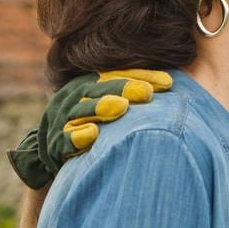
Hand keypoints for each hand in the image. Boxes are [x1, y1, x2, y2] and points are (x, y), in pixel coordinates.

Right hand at [7, 70, 171, 188]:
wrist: (52, 152)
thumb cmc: (93, 125)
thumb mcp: (112, 106)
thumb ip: (136, 96)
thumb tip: (176, 87)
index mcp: (90, 83)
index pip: (119, 75)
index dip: (143, 76)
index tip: (168, 83)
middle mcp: (75, 97)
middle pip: (100, 87)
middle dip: (125, 88)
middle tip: (147, 93)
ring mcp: (62, 119)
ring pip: (81, 110)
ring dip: (101, 107)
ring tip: (121, 107)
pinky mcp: (54, 144)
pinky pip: (64, 139)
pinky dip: (76, 137)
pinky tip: (92, 135)